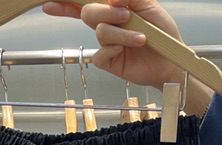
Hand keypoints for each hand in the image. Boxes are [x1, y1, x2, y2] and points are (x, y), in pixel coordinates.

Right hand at [41, 0, 213, 112]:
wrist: (171, 60)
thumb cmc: (162, 33)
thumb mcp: (149, 5)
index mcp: (113, 9)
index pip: (85, 3)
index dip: (66, 3)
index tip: (49, 4)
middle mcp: (108, 24)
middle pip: (88, 13)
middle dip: (106, 13)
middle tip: (126, 16)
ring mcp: (107, 43)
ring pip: (100, 32)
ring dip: (121, 33)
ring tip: (140, 38)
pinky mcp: (109, 61)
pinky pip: (99, 54)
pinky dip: (113, 50)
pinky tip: (127, 50)